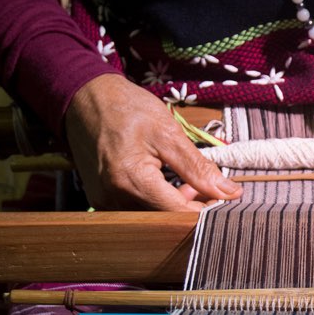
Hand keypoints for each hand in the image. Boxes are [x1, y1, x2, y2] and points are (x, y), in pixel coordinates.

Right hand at [64, 74, 241, 210]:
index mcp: (130, 179)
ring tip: (189, 184)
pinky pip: (136, 208)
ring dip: (174, 204)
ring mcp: (103, 199)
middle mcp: (113, 196)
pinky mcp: (101, 197)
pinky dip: (156, 200)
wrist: (84, 97)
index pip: (177, 212)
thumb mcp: (168, 132)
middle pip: (164, 217)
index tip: (226, 200)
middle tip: (210, 189)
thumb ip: (198, 168)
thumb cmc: (125, 107)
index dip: (206, 210)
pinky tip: (167, 183)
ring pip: (151, 215)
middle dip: (191, 207)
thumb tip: (229, 192)